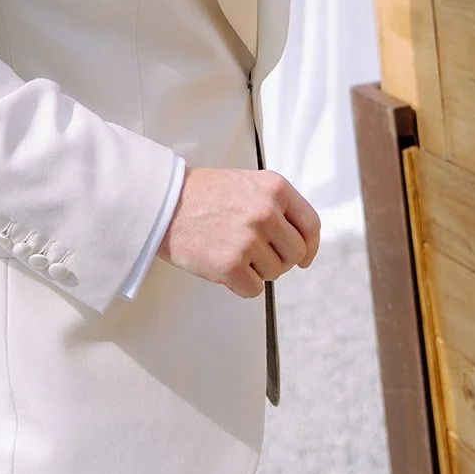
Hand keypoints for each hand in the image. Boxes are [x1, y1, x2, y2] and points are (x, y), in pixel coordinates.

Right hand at [157, 167, 320, 298]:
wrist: (163, 203)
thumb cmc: (204, 194)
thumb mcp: (248, 183)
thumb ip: (277, 205)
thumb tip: (302, 240)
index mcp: (275, 188)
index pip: (311, 225)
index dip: (310, 246)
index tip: (305, 257)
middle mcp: (266, 212)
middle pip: (295, 254)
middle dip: (280, 260)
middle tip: (257, 255)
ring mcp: (249, 239)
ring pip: (274, 273)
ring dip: (257, 270)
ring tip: (232, 251)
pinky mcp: (231, 266)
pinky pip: (253, 289)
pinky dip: (240, 284)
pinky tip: (223, 265)